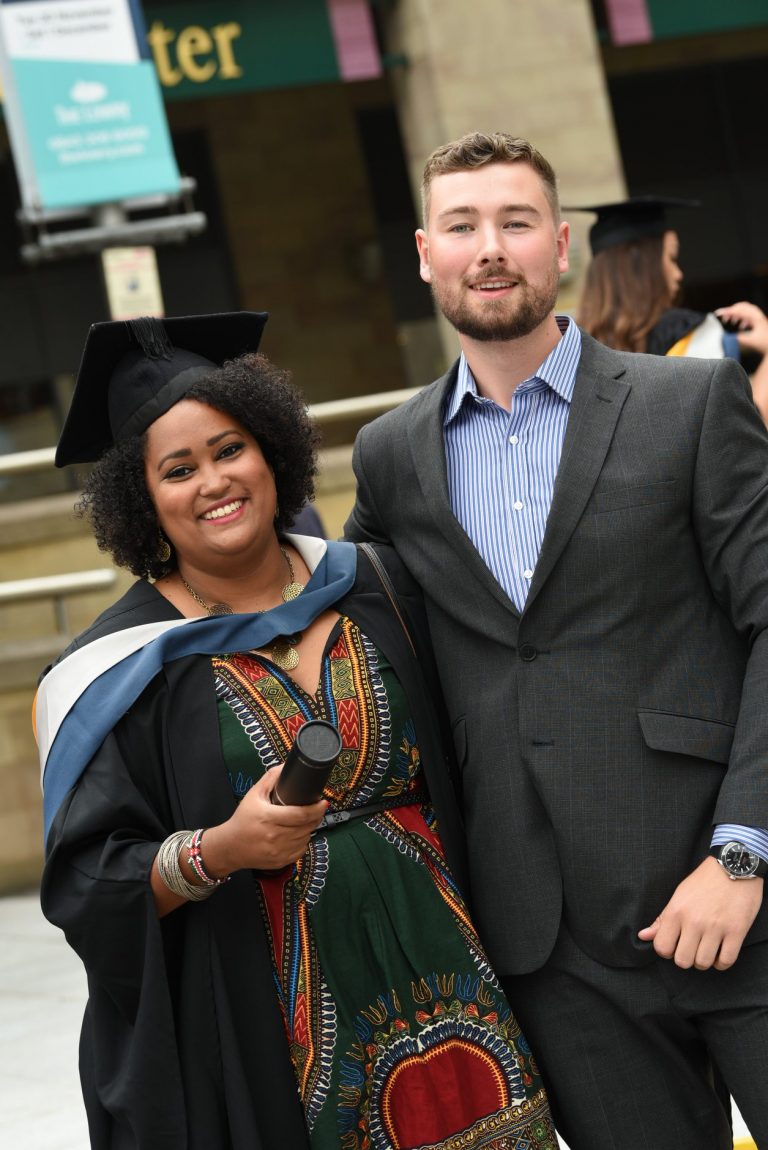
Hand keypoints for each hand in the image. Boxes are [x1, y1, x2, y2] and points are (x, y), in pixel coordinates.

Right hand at [203, 766, 326, 874]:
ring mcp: (278, 851)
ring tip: (307, 820)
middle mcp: (274, 836)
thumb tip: (285, 766)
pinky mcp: (280, 861)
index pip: (300, 814)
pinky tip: (298, 834)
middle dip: (316, 817)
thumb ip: (270, 778)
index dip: (316, 809)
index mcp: (268, 817)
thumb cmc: (242, 819)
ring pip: (306, 838)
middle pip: (306, 826)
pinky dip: (303, 841)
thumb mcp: (253, 795)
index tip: (323, 802)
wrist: (230, 846)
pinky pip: (301, 850)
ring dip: (310, 828)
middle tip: (317, 809)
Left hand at [638, 857, 762, 970]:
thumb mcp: (679, 895)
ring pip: (703, 963)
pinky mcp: (736, 931)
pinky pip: (726, 961)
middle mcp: (694, 921)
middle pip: (682, 961)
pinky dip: (721, 962)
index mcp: (676, 911)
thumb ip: (661, 919)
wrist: (734, 867)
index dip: (667, 951)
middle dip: (685, 958)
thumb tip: (643, 936)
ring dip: (704, 961)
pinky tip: (720, 952)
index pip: (662, 947)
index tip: (674, 945)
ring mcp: (716, 927)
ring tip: (706, 949)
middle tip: (691, 948)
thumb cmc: (704, 881)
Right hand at [715, 301, 767, 355]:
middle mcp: (757, 315)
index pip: (738, 310)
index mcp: (754, 318)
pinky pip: (748, 314)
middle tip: (723, 318)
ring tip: (731, 322)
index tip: (717, 313)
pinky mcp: (759, 321)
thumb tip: (729, 336)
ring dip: (736, 314)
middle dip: (730, 311)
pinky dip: (741, 318)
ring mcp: (758, 317)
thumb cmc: (765, 343)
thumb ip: (738, 338)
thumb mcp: (750, 341)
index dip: (726, 311)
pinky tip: (741, 326)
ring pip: (744, 309)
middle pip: (741, 306)